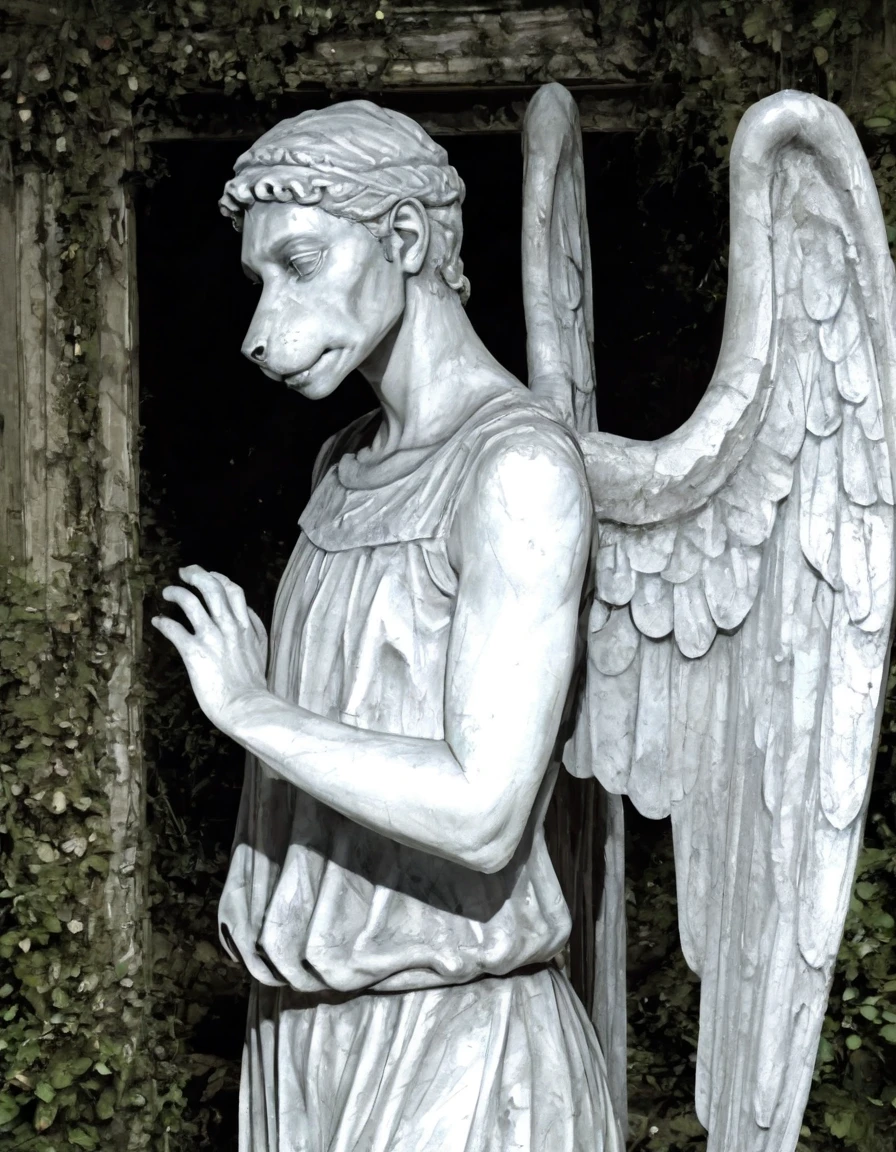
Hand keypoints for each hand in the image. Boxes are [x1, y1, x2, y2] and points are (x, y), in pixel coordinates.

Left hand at [151, 565, 268, 734]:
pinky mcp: (193, 652)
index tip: (209, 575)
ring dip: (177, 592)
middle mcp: (228, 626)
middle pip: (212, 587)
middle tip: (184, 572)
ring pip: (191, 601)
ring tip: (167, 592)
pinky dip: (163, 622)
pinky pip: (174, 628)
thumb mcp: (260, 651)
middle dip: (196, 574)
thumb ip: (254, 630)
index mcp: (245, 626)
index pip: (233, 591)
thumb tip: (246, 615)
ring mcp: (211, 637)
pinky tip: (158, 621)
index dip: (219, 578)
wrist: (246, 706)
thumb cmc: (253, 685)